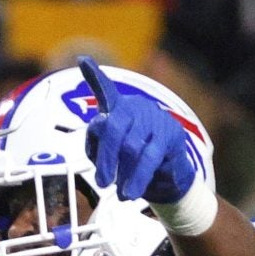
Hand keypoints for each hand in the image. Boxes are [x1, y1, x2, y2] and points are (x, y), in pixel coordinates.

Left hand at [76, 57, 203, 208]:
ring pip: (132, 146)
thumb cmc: (131, 164)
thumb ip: (97, 147)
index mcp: (118, 110)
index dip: (94, 76)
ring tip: (119, 194)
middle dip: (106, 157)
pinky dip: (139, 177)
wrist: (168, 177)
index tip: (83, 61)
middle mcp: (136, 108)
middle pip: (113, 127)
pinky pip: (151, 156)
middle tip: (102, 183)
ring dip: (124, 173)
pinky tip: (130, 193)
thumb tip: (97, 137)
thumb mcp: (109, 157)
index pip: (105, 90)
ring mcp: (155, 118)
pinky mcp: (171, 134)